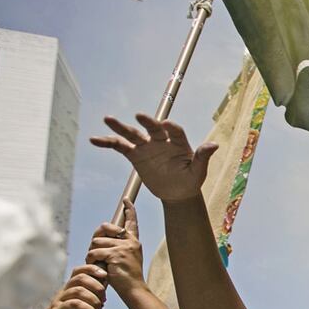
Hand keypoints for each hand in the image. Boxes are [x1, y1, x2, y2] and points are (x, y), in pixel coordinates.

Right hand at [29, 265, 106, 308]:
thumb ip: (97, 301)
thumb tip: (105, 285)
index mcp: (73, 290)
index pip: (81, 272)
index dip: (93, 269)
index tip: (105, 275)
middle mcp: (66, 292)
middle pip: (80, 277)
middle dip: (96, 285)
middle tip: (104, 299)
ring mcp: (60, 301)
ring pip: (78, 290)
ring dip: (93, 299)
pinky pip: (73, 304)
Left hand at [86, 200, 143, 295]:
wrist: (134, 289)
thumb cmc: (127, 277)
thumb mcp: (126, 258)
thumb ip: (117, 247)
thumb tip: (100, 240)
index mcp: (133, 241)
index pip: (132, 222)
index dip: (129, 209)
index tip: (126, 200)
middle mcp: (130, 241)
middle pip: (104, 227)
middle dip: (96, 238)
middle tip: (95, 251)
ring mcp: (123, 248)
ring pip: (96, 242)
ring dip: (91, 253)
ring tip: (97, 263)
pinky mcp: (115, 255)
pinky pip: (94, 252)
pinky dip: (91, 260)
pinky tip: (97, 267)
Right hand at [90, 114, 217, 201]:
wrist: (177, 192)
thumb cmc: (191, 180)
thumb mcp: (198, 171)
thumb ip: (202, 157)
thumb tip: (214, 145)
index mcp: (179, 143)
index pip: (175, 131)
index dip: (171, 128)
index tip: (166, 125)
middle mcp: (161, 140)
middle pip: (152, 128)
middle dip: (146, 122)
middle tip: (139, 116)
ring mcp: (147, 147)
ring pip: (132, 134)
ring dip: (120, 127)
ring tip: (107, 118)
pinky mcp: (136, 155)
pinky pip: (120, 147)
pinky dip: (108, 143)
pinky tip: (94, 139)